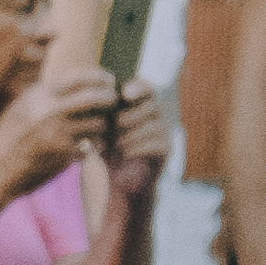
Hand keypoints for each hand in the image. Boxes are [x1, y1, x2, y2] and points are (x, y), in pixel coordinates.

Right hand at [0, 66, 123, 200]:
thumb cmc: (7, 137)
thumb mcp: (23, 105)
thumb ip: (48, 94)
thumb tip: (78, 84)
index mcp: (42, 94)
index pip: (82, 77)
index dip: (101, 77)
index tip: (110, 80)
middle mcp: (52, 111)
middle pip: (96, 98)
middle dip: (109, 98)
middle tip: (113, 101)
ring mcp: (59, 134)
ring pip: (98, 124)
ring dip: (103, 124)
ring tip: (101, 125)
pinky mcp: (64, 156)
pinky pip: (91, 146)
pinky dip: (95, 145)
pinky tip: (91, 145)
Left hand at [105, 81, 167, 197]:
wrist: (120, 177)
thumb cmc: (109, 147)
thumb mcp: (103, 130)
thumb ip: (103, 118)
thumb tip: (100, 109)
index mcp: (141, 103)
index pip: (146, 87)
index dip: (138, 87)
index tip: (124, 94)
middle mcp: (156, 114)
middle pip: (151, 105)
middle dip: (131, 115)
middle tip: (115, 126)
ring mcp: (163, 130)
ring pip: (153, 125)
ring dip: (132, 134)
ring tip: (117, 144)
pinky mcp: (165, 147)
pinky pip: (157, 143)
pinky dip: (139, 147)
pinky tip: (125, 153)